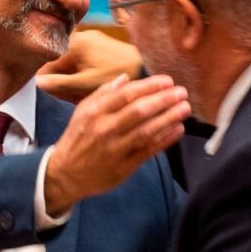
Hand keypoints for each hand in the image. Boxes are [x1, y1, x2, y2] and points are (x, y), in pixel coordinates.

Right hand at [36, 30, 143, 101]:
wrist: (146, 67)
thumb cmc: (116, 76)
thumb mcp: (85, 85)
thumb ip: (60, 84)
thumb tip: (38, 82)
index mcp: (74, 45)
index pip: (48, 63)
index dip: (49, 81)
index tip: (56, 93)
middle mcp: (81, 37)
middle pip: (60, 62)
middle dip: (63, 80)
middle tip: (72, 96)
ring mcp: (91, 39)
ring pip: (71, 62)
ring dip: (73, 78)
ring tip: (83, 92)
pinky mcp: (100, 44)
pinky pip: (83, 59)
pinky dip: (83, 72)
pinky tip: (91, 84)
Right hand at [44, 74, 191, 215]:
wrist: (65, 174)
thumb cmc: (77, 139)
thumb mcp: (83, 112)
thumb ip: (103, 94)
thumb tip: (126, 77)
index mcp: (95, 113)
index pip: (126, 95)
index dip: (149, 86)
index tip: (167, 81)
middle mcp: (105, 129)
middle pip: (139, 111)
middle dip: (164, 100)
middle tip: (182, 92)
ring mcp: (115, 149)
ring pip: (146, 131)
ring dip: (168, 118)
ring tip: (185, 109)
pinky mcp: (124, 167)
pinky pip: (148, 151)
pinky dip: (165, 140)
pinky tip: (178, 129)